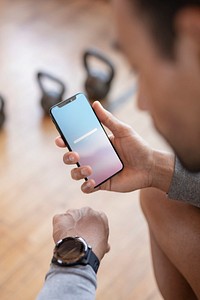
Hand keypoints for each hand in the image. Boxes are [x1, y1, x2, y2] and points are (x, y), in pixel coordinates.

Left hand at [52, 207, 109, 260]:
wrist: (80, 253)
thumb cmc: (94, 251)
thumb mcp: (103, 245)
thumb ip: (101, 239)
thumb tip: (106, 246)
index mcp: (100, 216)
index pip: (95, 218)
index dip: (90, 227)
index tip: (88, 235)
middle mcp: (88, 210)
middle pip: (82, 215)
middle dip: (79, 224)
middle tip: (78, 236)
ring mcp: (73, 212)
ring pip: (70, 217)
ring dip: (69, 225)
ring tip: (69, 238)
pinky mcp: (61, 217)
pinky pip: (58, 220)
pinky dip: (59, 227)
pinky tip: (62, 237)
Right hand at [55, 101, 173, 193]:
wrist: (150, 167)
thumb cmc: (138, 147)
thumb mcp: (123, 131)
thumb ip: (108, 119)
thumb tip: (95, 104)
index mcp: (95, 144)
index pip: (75, 142)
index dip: (64, 140)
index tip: (60, 139)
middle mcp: (93, 158)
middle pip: (71, 158)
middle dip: (67, 157)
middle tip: (74, 154)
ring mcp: (96, 172)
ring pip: (75, 174)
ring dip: (77, 172)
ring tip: (89, 169)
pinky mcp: (101, 184)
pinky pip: (87, 188)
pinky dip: (86, 186)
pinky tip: (93, 181)